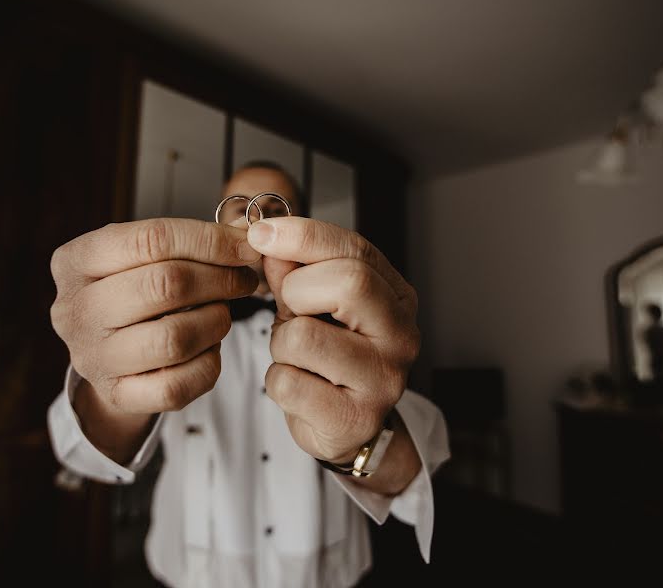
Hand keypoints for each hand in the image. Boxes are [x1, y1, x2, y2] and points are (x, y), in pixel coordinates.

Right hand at [50, 219, 259, 424]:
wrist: (105, 354)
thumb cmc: (132, 293)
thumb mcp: (145, 256)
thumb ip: (193, 240)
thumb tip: (247, 234)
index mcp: (76, 261)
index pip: (152, 238)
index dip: (210, 241)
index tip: (246, 248)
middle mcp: (76, 309)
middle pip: (165, 284)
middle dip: (220, 279)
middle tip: (244, 280)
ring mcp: (93, 357)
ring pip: (174, 338)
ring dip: (215, 322)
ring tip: (221, 313)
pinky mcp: (116, 394)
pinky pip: (177, 385)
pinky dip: (207, 364)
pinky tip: (209, 348)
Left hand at [247, 217, 419, 463]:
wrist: (347, 429)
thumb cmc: (330, 361)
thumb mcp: (314, 307)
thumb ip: (294, 273)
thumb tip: (270, 239)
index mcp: (397, 298)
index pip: (356, 251)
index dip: (303, 236)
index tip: (261, 232)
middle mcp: (401, 335)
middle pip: (349, 282)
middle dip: (297, 290)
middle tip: (290, 310)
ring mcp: (383, 380)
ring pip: (304, 336)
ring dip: (281, 345)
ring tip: (296, 357)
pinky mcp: (354, 419)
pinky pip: (288, 382)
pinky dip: (278, 382)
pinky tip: (298, 387)